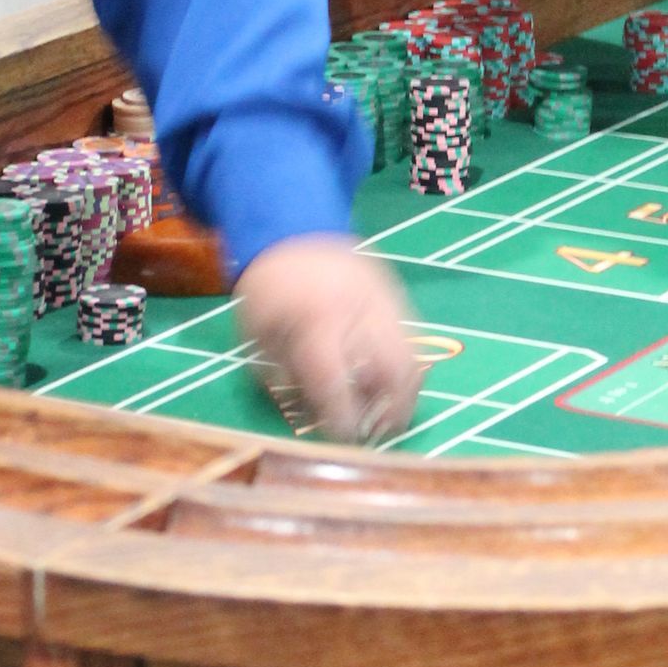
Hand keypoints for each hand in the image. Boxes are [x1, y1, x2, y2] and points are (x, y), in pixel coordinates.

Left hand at [236, 235, 422, 444]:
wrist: (294, 229)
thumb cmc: (269, 287)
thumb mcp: (256, 330)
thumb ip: (279, 371)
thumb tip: (308, 408)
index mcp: (317, 319)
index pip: (335, 378)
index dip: (342, 414)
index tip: (344, 437)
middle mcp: (359, 311)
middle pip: (391, 367)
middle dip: (392, 408)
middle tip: (383, 432)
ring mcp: (384, 302)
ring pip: (412, 355)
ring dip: (407, 393)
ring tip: (395, 417)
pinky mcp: (396, 298)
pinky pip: (412, 340)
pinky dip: (407, 368)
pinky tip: (395, 386)